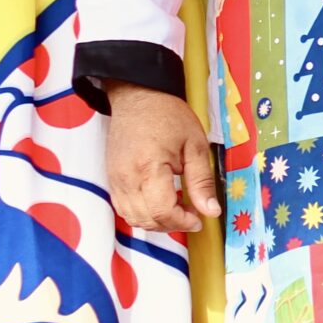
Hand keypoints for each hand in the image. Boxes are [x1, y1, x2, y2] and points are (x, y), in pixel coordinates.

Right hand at [103, 83, 220, 232]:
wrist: (137, 97)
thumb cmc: (169, 116)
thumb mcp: (195, 145)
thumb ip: (201, 181)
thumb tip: (211, 211)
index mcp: (149, 168)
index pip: (161, 211)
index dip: (182, 222)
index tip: (199, 218)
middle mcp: (126, 179)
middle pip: (145, 219)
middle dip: (171, 224)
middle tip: (192, 213)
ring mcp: (114, 180)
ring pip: (132, 218)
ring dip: (156, 222)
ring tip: (177, 208)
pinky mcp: (111, 179)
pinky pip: (123, 208)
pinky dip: (142, 213)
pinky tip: (159, 202)